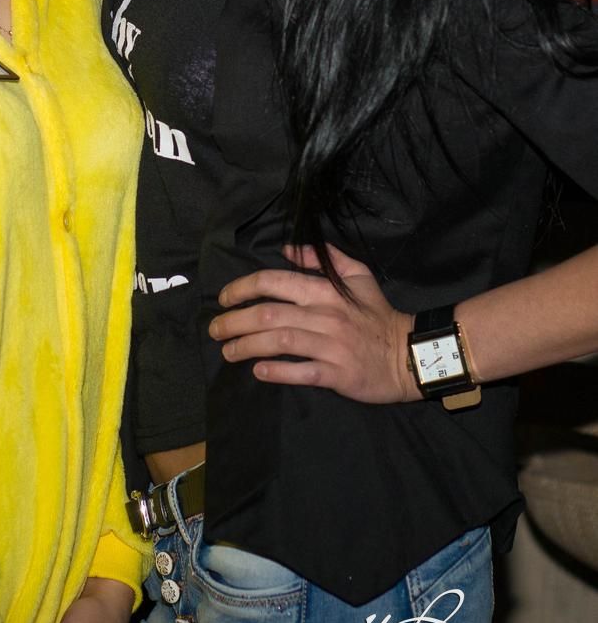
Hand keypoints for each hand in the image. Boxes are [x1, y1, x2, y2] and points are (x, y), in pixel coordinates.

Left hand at [208, 243, 416, 403]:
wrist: (407, 354)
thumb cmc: (377, 314)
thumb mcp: (357, 275)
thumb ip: (323, 259)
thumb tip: (288, 249)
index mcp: (325, 291)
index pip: (275, 282)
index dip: (243, 287)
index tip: (225, 298)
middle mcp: (324, 315)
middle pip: (268, 314)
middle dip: (234, 321)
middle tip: (215, 330)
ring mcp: (330, 345)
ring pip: (278, 342)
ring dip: (246, 346)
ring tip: (228, 352)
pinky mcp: (337, 374)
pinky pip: (300, 372)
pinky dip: (276, 371)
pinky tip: (258, 371)